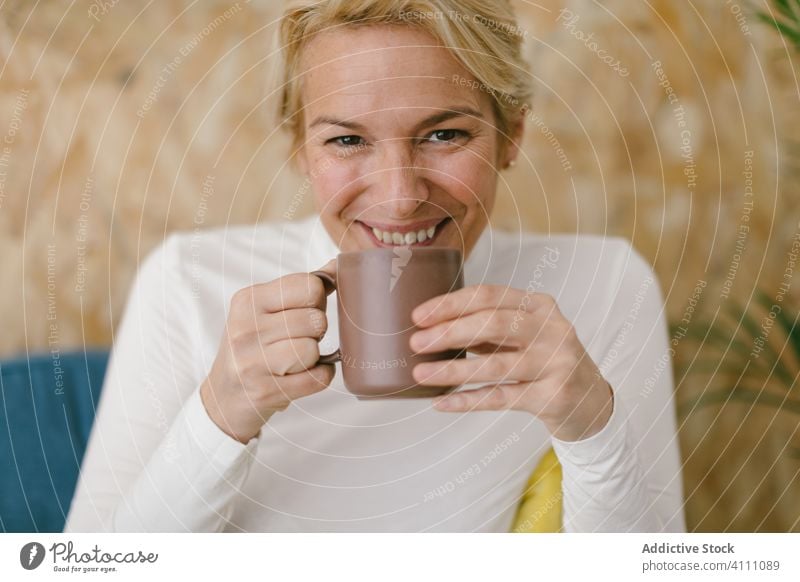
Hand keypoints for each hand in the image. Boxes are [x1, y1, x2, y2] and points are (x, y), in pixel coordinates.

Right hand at [200, 261, 336, 443]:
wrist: (223, 396)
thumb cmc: (253, 347)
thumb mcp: (265, 310)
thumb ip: (301, 288)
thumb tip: (338, 266)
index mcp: (249, 299)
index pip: (310, 286)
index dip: (318, 300)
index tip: (305, 311)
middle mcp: (245, 327)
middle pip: (316, 320)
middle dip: (316, 331)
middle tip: (298, 339)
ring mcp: (252, 361)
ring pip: (314, 349)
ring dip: (314, 357)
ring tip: (295, 359)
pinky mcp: (264, 391)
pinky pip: (317, 378)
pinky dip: (319, 376)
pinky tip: (302, 375)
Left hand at [409, 285, 612, 441]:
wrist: (591, 402)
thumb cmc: (544, 361)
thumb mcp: (524, 335)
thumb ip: (489, 326)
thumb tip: (430, 325)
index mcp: (540, 305)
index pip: (490, 295)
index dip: (451, 304)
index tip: (418, 315)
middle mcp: (552, 330)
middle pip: (493, 324)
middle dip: (449, 332)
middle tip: (416, 343)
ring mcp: (556, 363)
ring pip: (495, 365)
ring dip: (452, 370)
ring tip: (420, 373)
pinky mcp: (554, 397)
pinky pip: (502, 398)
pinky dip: (468, 400)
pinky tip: (442, 403)